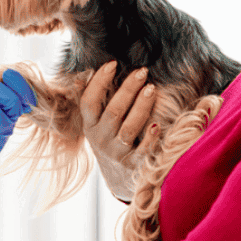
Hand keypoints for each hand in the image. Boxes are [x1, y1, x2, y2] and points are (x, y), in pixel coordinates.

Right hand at [80, 62, 160, 201]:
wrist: (117, 176)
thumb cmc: (109, 137)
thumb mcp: (95, 121)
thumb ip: (91, 98)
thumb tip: (83, 73)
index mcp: (89, 125)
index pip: (89, 102)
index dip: (99, 83)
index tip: (112, 64)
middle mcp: (101, 139)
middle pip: (113, 112)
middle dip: (128, 90)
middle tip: (142, 72)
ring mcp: (116, 152)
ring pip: (129, 129)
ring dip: (141, 107)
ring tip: (152, 88)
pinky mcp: (133, 164)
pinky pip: (142, 151)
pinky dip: (150, 139)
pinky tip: (157, 124)